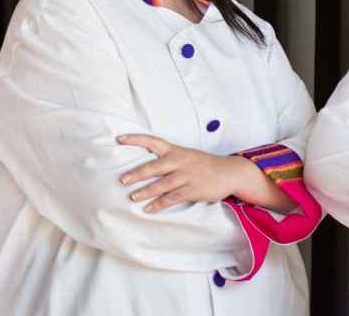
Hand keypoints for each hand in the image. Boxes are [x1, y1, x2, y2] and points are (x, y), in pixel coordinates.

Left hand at [117, 134, 246, 212]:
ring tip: (132, 197)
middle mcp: (179, 161)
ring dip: (145, 192)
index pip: (152, 141)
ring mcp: (186, 176)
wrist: (229, 172)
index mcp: (176, 150)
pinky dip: (159, 204)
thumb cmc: (204, 164)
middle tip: (122, 180)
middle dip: (136, 174)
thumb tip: (146, 165)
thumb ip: (169, 158)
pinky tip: (149, 209)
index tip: (119, 139)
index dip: (135, 139)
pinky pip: (172, 198)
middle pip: (153, 167)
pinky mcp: (193, 190)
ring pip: (161, 185)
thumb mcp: (187, 155)